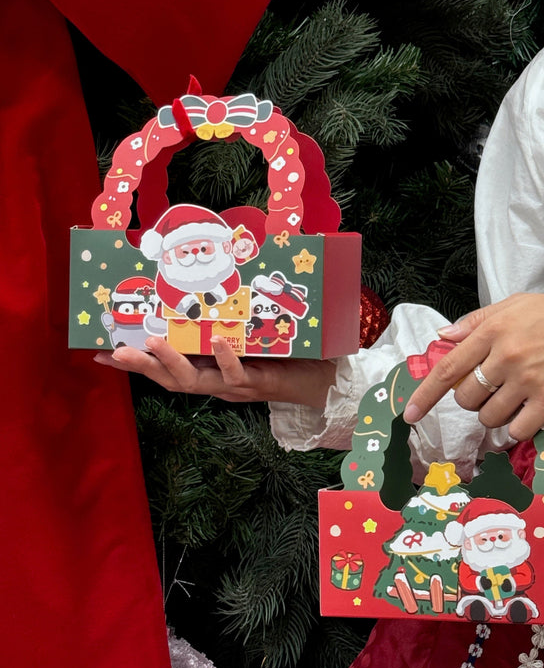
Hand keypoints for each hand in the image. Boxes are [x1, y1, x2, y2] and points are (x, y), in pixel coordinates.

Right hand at [93, 335, 336, 408]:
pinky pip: (236, 372)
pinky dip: (223, 357)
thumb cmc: (282, 355)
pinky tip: (215, 340)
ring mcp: (234, 385)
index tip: (101, 353)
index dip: (134, 365)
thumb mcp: (246, 335)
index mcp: (208, 371)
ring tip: (151, 343)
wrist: (319, 380)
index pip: (164, 371)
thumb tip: (205, 283)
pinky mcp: (257, 382)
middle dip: (140, 366)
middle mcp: (216, 382)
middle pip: (170, 380)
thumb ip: (224, 318)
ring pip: (194, 381)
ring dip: (171, 363)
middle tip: (113, 351)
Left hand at [403, 293, 543, 440]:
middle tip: (490, 387)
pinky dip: (516, 426)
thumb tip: (442, 337)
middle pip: (466, 398)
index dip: (425, 395)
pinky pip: (517, 429)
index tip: (410, 414)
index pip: (448, 369)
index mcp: (491, 332)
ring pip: (489, 416)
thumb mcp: (510, 306)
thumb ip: (473, 322)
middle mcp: (505, 357)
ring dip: (493, 413)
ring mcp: (527, 381)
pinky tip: (527, 410)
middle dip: (471, 399)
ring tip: (511, 396)